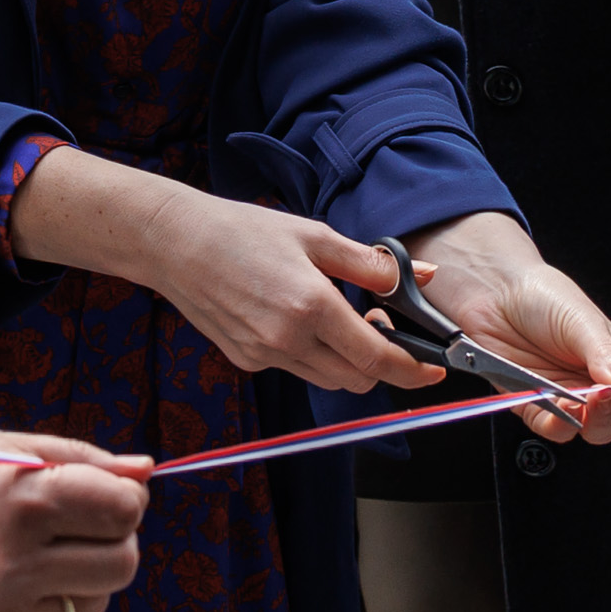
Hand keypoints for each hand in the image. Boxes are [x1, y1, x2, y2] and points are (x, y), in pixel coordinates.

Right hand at [0, 425, 150, 611]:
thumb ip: (79, 458)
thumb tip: (146, 470)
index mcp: (22, 495)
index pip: (125, 510)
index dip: (122, 500)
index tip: (99, 495)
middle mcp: (15, 557)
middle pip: (123, 562)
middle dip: (111, 540)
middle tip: (74, 526)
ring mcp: (2, 606)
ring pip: (96, 601)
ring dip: (83, 576)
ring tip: (39, 553)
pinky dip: (48, 603)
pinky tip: (10, 579)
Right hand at [6, 148, 441, 395]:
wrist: (176, 244)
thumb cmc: (244, 231)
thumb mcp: (315, 236)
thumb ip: (371, 264)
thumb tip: (420, 275)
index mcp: (311, 305)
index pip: (378, 358)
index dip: (414, 370)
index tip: (434, 368)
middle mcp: (288, 339)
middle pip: (359, 380)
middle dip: (383, 365)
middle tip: (382, 327)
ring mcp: (264, 355)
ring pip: (328, 379)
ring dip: (349, 362)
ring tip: (342, 320)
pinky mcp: (246, 360)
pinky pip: (295, 368)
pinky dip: (312, 354)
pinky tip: (298, 319)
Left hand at [410, 212, 610, 450]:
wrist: (492, 294)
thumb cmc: (546, 299)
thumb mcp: (583, 320)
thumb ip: (607, 356)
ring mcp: (577, 403)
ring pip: (603, 435)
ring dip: (602, 420)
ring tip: (591, 393)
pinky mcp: (541, 410)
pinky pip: (558, 433)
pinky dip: (561, 424)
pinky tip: (559, 402)